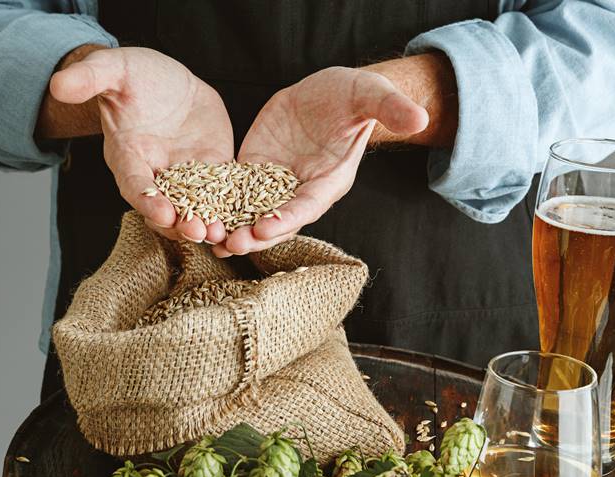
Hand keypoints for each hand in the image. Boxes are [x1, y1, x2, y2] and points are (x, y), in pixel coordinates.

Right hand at [50, 47, 232, 242]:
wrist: (164, 80)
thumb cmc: (133, 76)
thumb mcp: (113, 69)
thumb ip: (89, 77)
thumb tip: (58, 83)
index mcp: (128, 157)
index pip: (135, 185)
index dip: (148, 201)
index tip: (163, 214)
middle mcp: (155, 174)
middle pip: (165, 208)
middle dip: (181, 223)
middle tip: (199, 233)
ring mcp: (185, 176)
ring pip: (194, 208)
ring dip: (207, 223)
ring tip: (222, 235)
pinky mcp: (211, 169)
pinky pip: (222, 194)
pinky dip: (231, 209)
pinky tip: (245, 222)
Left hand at [214, 66, 428, 256]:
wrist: (327, 94)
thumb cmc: (352, 96)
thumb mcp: (369, 94)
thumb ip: (389, 107)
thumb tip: (419, 117)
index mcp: (330, 180)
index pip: (309, 205)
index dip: (289, 218)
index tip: (267, 228)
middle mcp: (302, 190)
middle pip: (277, 219)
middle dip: (255, 233)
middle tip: (231, 243)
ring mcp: (276, 184)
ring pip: (251, 213)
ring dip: (232, 228)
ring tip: (208, 238)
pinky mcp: (254, 172)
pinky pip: (233, 193)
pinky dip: (218, 206)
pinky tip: (195, 216)